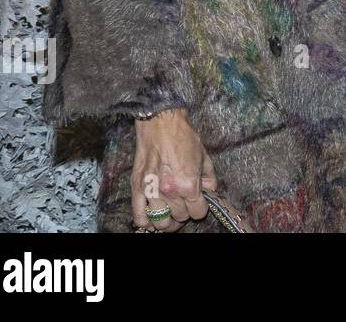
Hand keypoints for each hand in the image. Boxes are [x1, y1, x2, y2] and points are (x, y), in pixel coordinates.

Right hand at [131, 108, 217, 231]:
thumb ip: (209, 179)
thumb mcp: (205, 157)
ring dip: (167, 220)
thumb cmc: (183, 138)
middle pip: (180, 217)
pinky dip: (146, 222)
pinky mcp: (136, 188)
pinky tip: (152, 218)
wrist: (161, 123)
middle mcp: (170, 191)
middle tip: (184, 204)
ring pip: (160, 222)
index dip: (200, 208)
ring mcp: (151, 191)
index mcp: (189, 184)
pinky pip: (139, 216)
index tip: (198, 203)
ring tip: (170, 213)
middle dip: (185, 212)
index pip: (197, 212)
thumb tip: (209, 193)